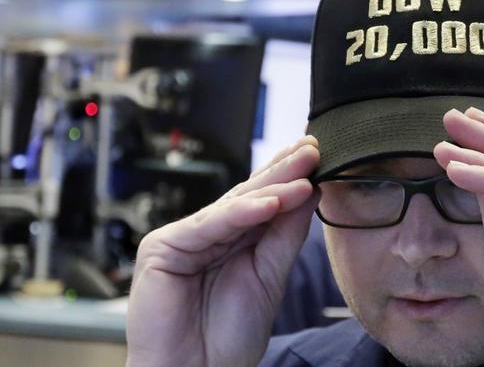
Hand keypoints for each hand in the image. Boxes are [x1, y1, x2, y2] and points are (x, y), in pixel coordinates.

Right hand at [126, 136, 319, 366]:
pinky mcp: (162, 248)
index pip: (263, 200)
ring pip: (232, 205)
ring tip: (304, 169)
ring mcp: (184, 238)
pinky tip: (272, 202)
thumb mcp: (269, 276)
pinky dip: (241, 213)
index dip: (290, 178)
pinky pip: (209, 225)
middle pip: (249, 195)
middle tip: (312, 147)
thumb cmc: (227, 336)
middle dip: (283, 170)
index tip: (319, 155)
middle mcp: (207, 233)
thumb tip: (310, 191)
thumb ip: (285, 234)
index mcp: (231, 239)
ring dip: (271, 186)